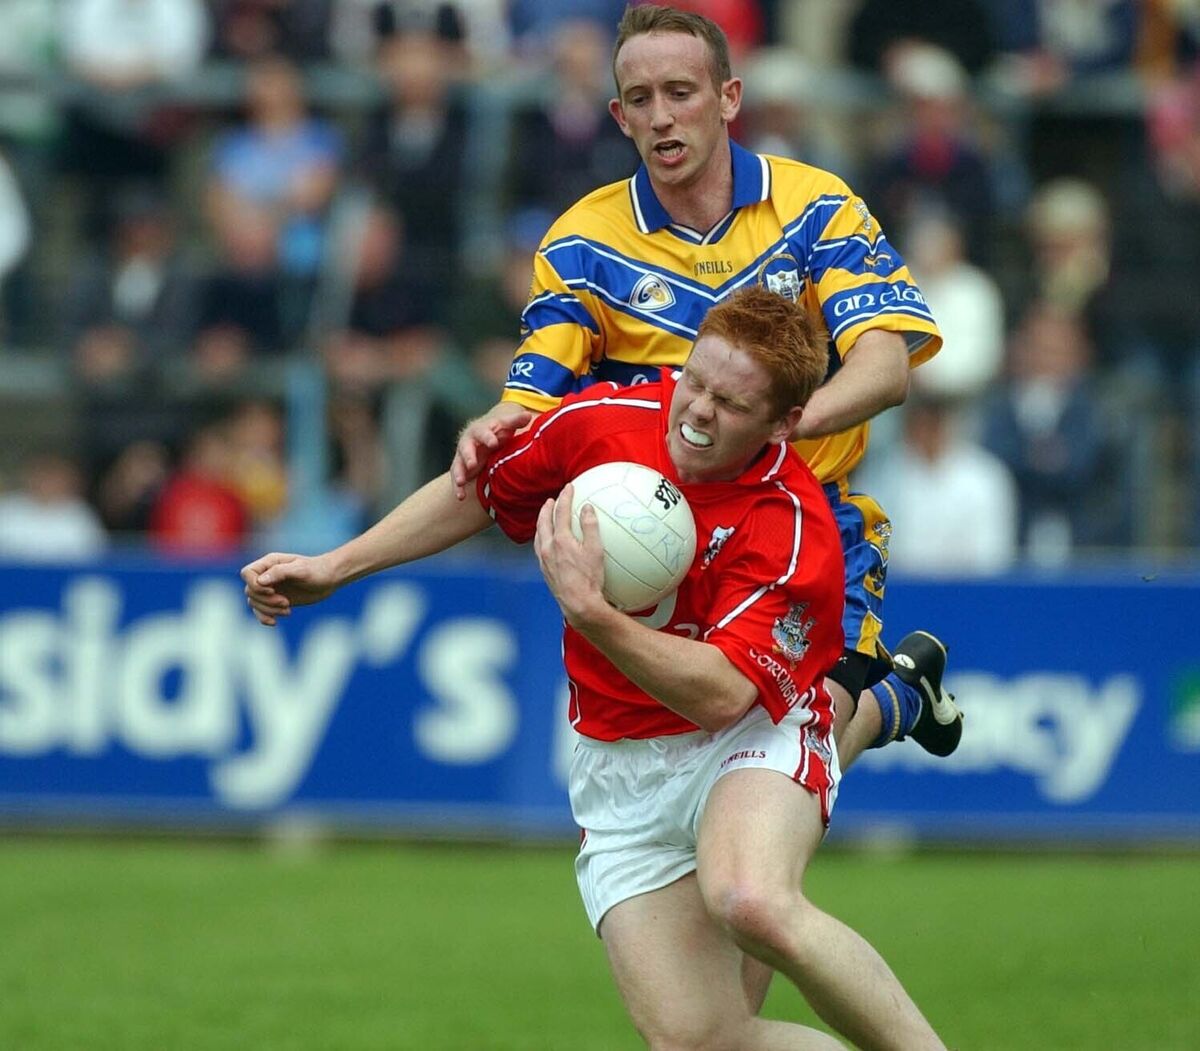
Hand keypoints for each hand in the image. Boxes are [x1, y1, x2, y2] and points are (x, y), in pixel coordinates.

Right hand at [240, 552, 338, 625]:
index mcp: (270, 563)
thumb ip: (280, 572)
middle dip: (266, 601)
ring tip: (287, 610)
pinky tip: (275, 622)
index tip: (272, 590)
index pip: (247, 573)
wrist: (330, 579)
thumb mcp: (300, 569)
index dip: (255, 585)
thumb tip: (260, 581)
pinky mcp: (275, 600)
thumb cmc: (317, 570)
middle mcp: (267, 575)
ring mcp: (270, 588)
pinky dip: (264, 617)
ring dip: (268, 610)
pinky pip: (260, 611)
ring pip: (254, 602)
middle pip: (250, 591)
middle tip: (286, 602)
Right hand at [450, 401, 534, 499]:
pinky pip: (457, 477)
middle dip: (468, 455)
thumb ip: (515, 421)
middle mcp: (468, 442)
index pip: (483, 432)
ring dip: (459, 473)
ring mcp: (462, 456)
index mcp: (480, 430)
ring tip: (461, 482)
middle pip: (466, 448)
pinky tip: (461, 497)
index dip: (487, 437)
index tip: (493, 442)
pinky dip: (457, 487)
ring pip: (458, 464)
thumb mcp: (505, 425)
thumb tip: (529, 416)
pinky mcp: (461, 467)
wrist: (483, 435)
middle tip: (472, 463)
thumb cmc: (496, 431)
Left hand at [533, 483, 609, 627]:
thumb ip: (591, 527)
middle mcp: (548, 548)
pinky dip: (541, 538)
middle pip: (543, 522)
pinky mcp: (544, 570)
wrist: (578, 603)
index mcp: (560, 540)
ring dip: (541, 522)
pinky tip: (547, 542)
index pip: (561, 512)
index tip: (569, 487)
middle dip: (547, 508)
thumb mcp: (596, 551)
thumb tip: (587, 508)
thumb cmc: (590, 579)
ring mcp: (544, 560)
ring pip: (538, 535)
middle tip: (551, 500)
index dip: (565, 497)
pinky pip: (539, 548)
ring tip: (545, 517)